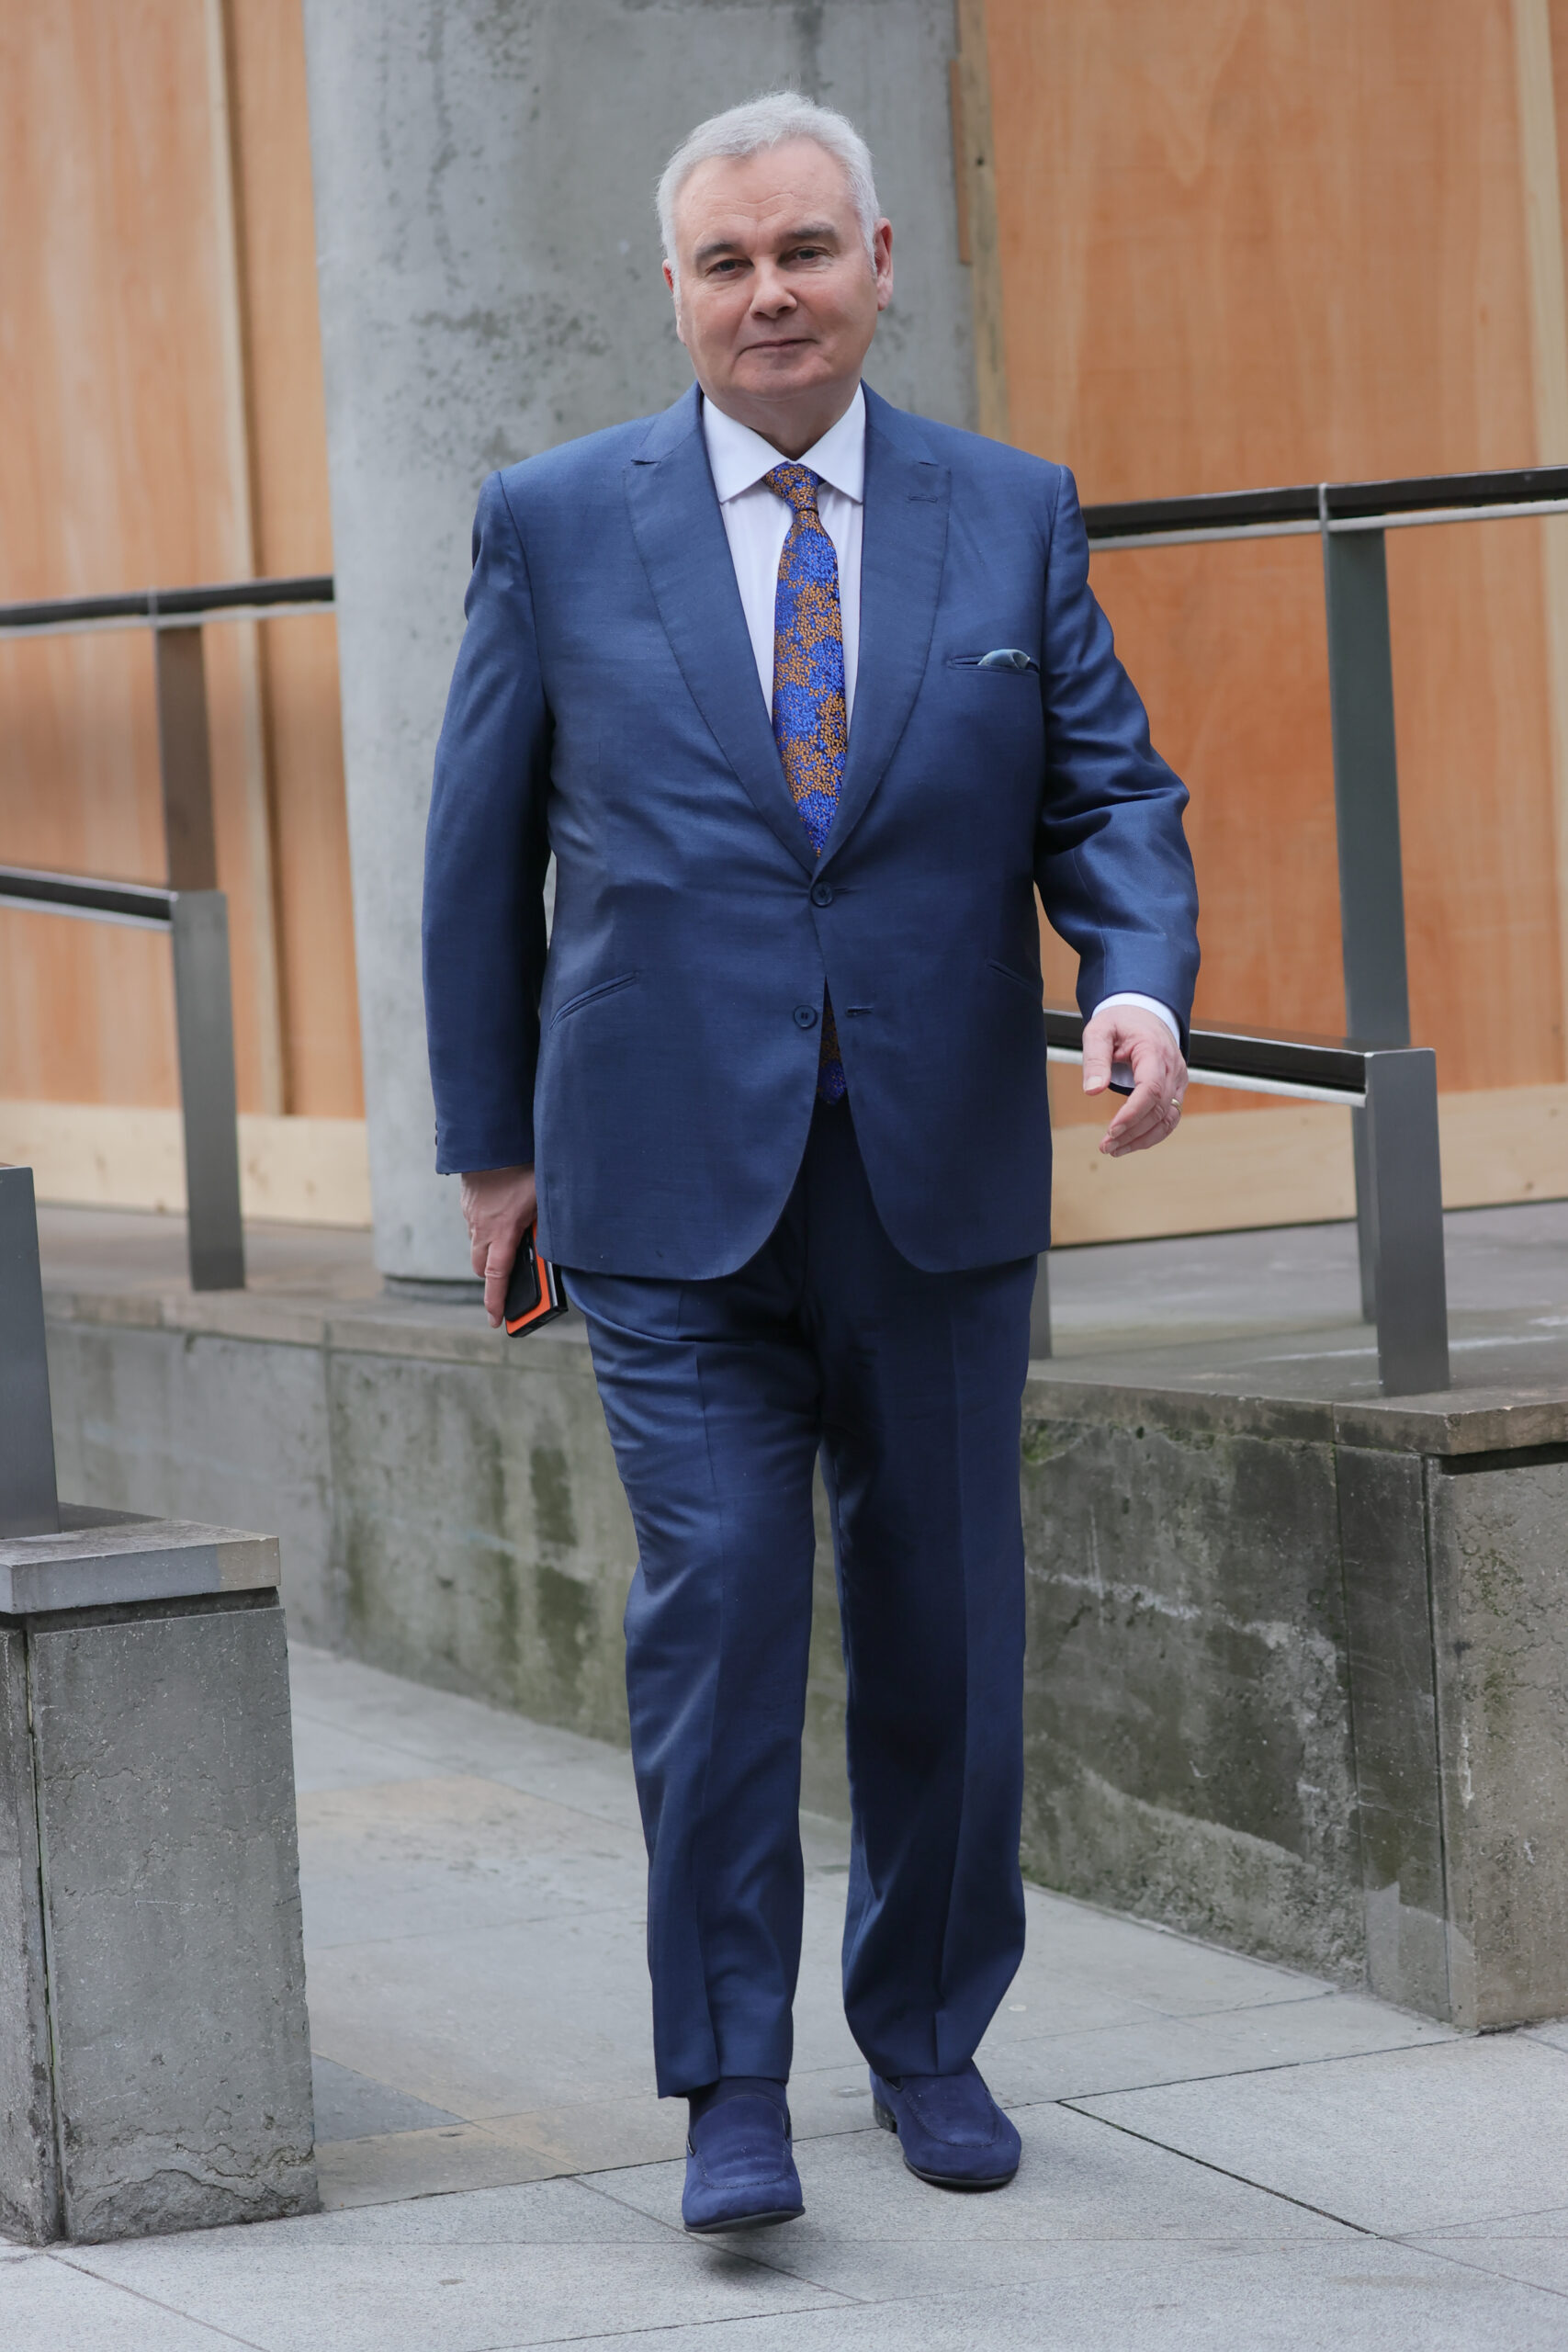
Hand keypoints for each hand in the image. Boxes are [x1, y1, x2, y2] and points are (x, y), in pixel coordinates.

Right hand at [460, 1164, 537, 1325]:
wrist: (491, 1138)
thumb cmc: (522, 1167)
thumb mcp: (544, 1199)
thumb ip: (545, 1226)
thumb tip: (549, 1247)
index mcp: (502, 1231)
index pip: (496, 1276)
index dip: (495, 1301)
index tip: (495, 1320)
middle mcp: (481, 1227)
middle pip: (480, 1266)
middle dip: (491, 1279)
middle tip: (506, 1285)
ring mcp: (471, 1214)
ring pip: (477, 1244)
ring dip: (489, 1251)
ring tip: (509, 1245)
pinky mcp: (468, 1201)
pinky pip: (475, 1224)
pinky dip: (486, 1229)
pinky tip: (503, 1215)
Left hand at [1082, 1008, 1187, 1157]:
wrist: (1144, 1013)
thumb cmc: (1120, 1021)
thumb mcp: (1099, 1030)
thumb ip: (1095, 1058)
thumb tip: (1092, 1090)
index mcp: (1154, 1051)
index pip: (1151, 1088)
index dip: (1133, 1113)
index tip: (1111, 1130)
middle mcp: (1172, 1068)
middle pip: (1159, 1109)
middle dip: (1132, 1131)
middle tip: (1105, 1146)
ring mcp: (1178, 1080)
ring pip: (1168, 1119)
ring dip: (1142, 1139)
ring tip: (1114, 1150)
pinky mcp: (1175, 1089)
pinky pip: (1170, 1118)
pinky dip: (1152, 1134)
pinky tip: (1131, 1143)